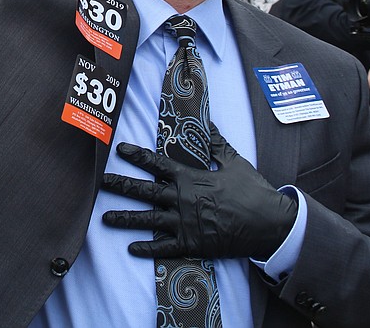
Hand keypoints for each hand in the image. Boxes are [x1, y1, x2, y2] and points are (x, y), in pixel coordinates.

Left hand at [102, 137, 296, 260]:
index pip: (157, 163)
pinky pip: (164, 247)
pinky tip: (131, 248)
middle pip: (144, 191)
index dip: (137, 156)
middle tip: (101, 183)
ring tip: (105, 218)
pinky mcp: (192, 243)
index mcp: (190, 177)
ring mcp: (184, 223)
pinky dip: (147, 248)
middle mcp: (182, 198)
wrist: (268, 223)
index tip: (120, 149)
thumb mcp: (233, 160)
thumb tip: (206, 121)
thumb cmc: (252, 189)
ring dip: (125, 219)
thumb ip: (215, 143)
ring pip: (148, 220)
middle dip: (121, 186)